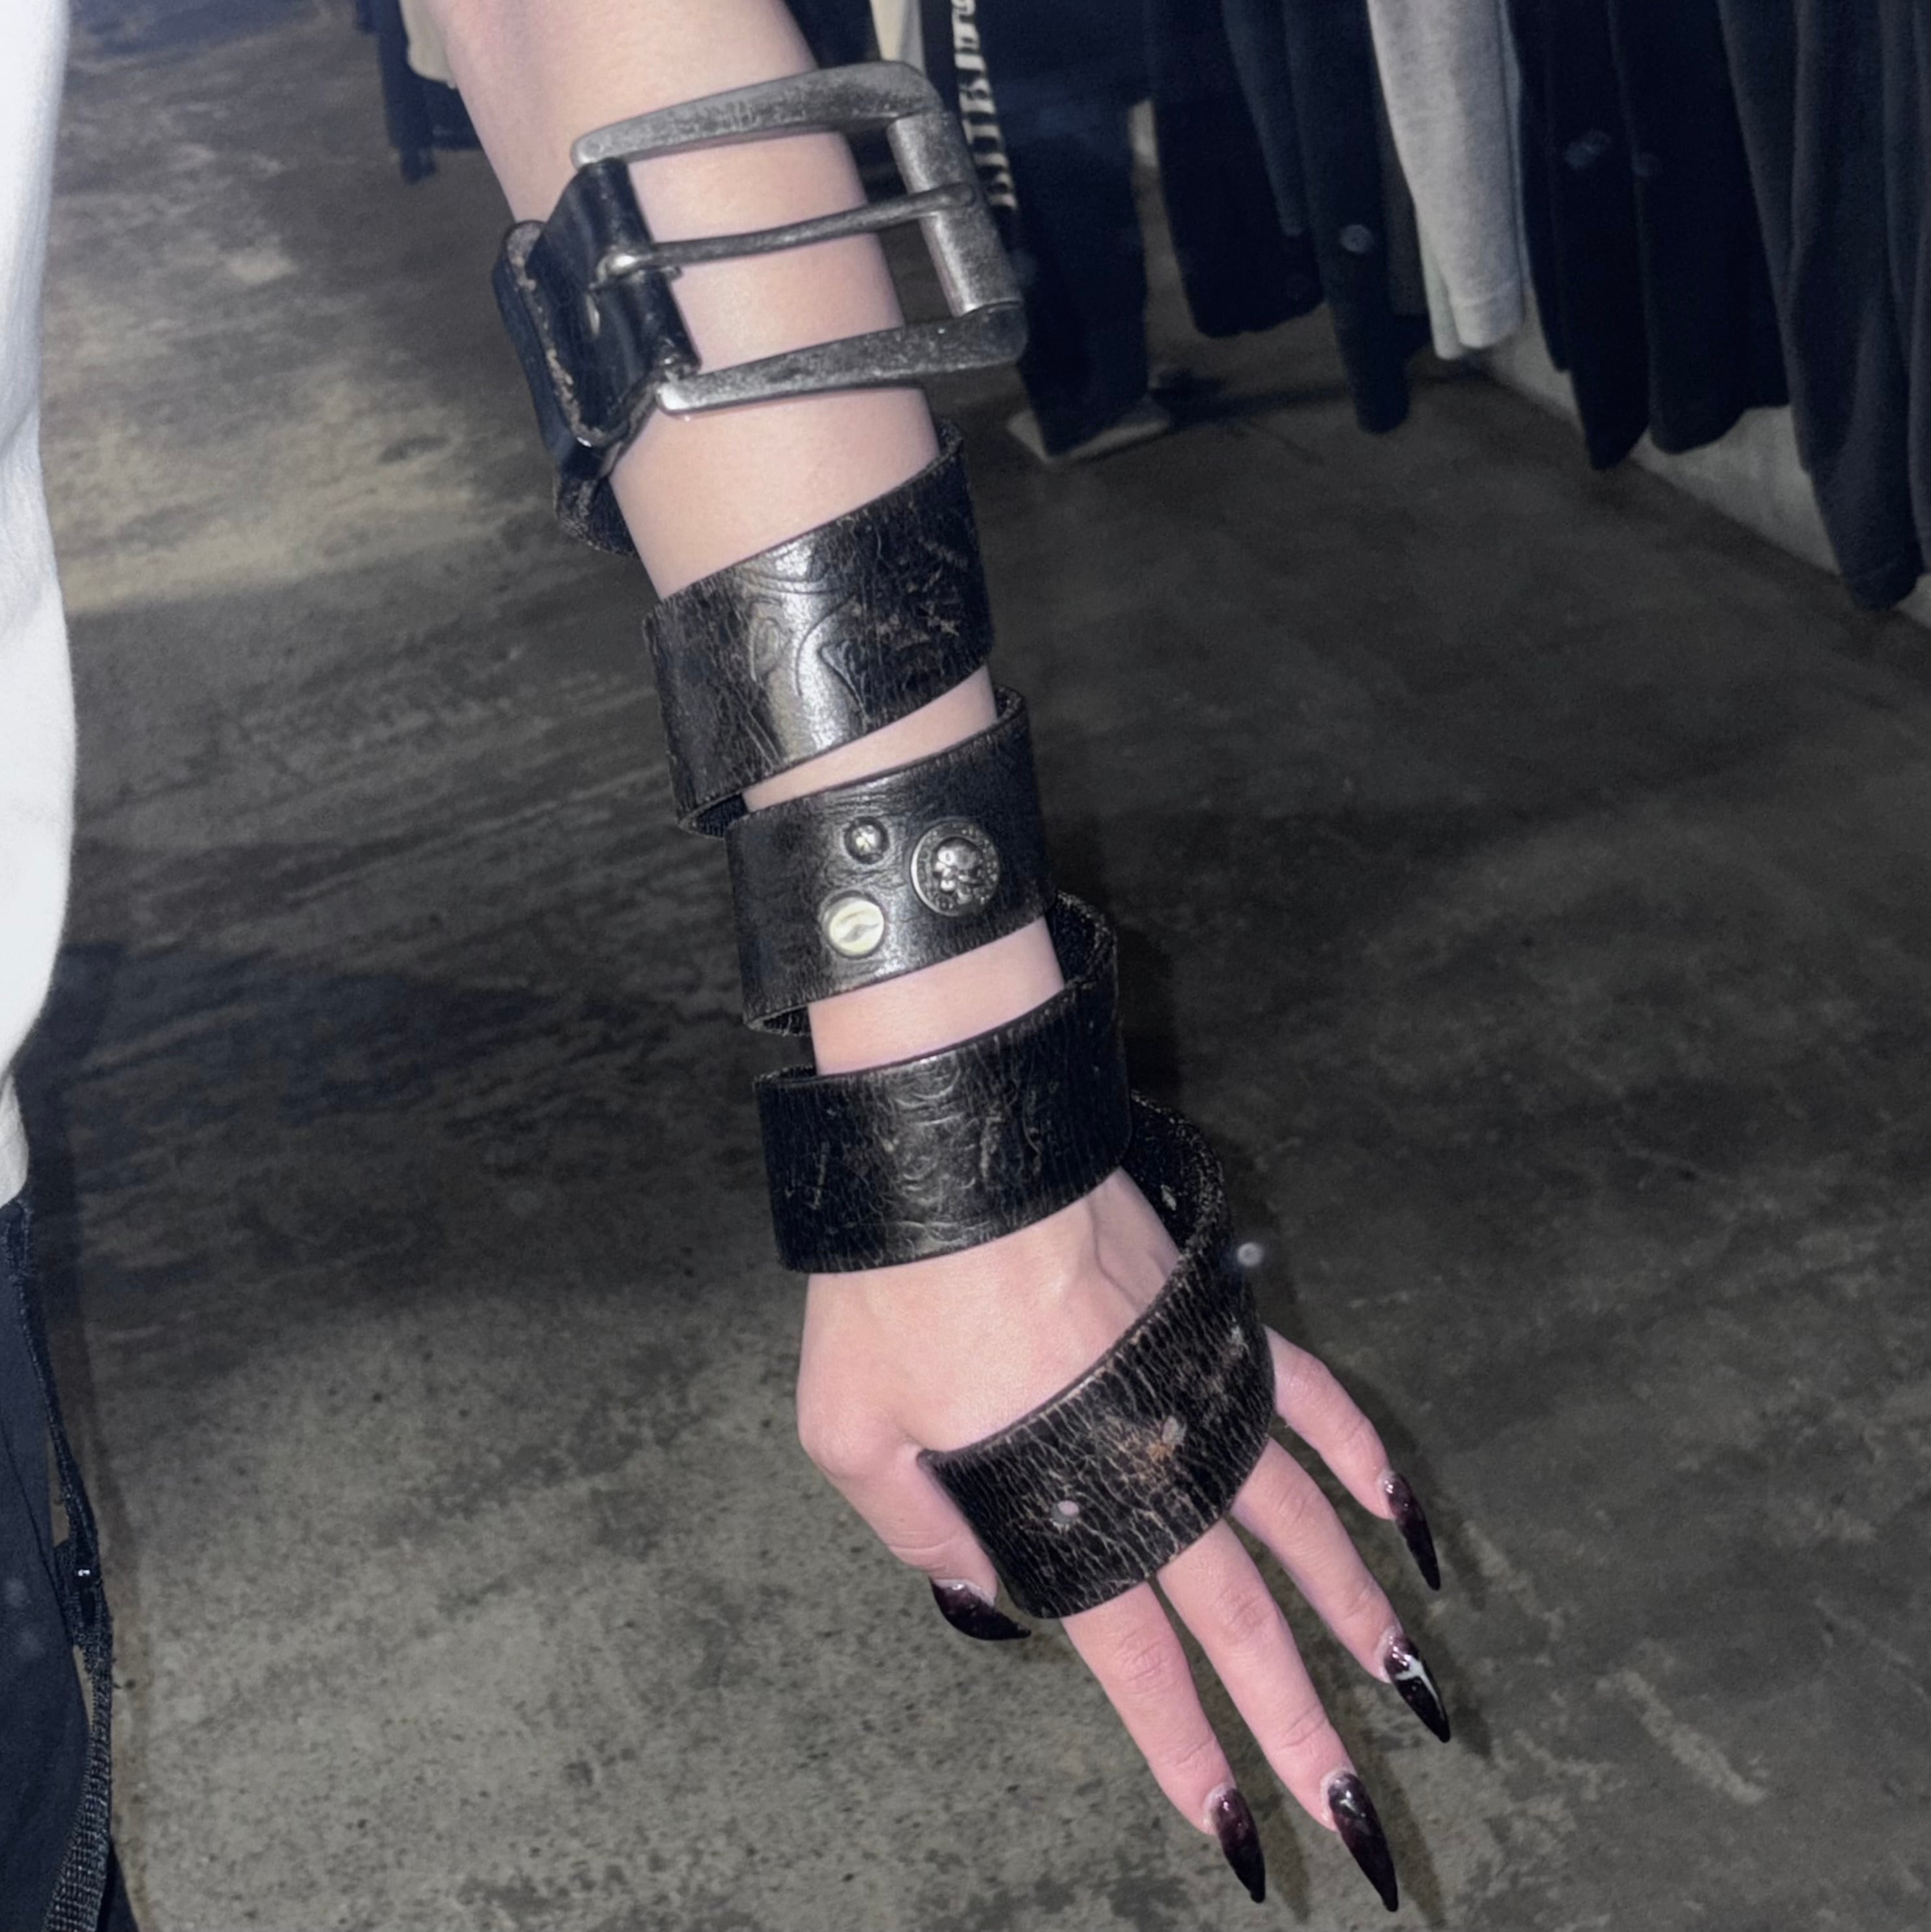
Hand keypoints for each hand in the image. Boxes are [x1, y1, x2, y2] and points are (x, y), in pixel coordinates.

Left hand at [796, 1167, 1444, 1906]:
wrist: (958, 1157)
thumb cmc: (888, 1293)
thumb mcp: (852, 1435)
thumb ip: (921, 1532)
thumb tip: (990, 1596)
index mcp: (1064, 1510)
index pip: (1140, 1664)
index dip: (1188, 1752)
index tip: (1235, 1830)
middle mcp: (1152, 1469)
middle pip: (1244, 1621)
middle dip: (1301, 1725)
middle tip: (1358, 1813)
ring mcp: (1197, 1393)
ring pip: (1301, 1526)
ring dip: (1356, 1610)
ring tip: (1410, 1682)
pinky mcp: (1215, 1326)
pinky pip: (1312, 1403)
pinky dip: (1361, 1459)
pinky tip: (1401, 1515)